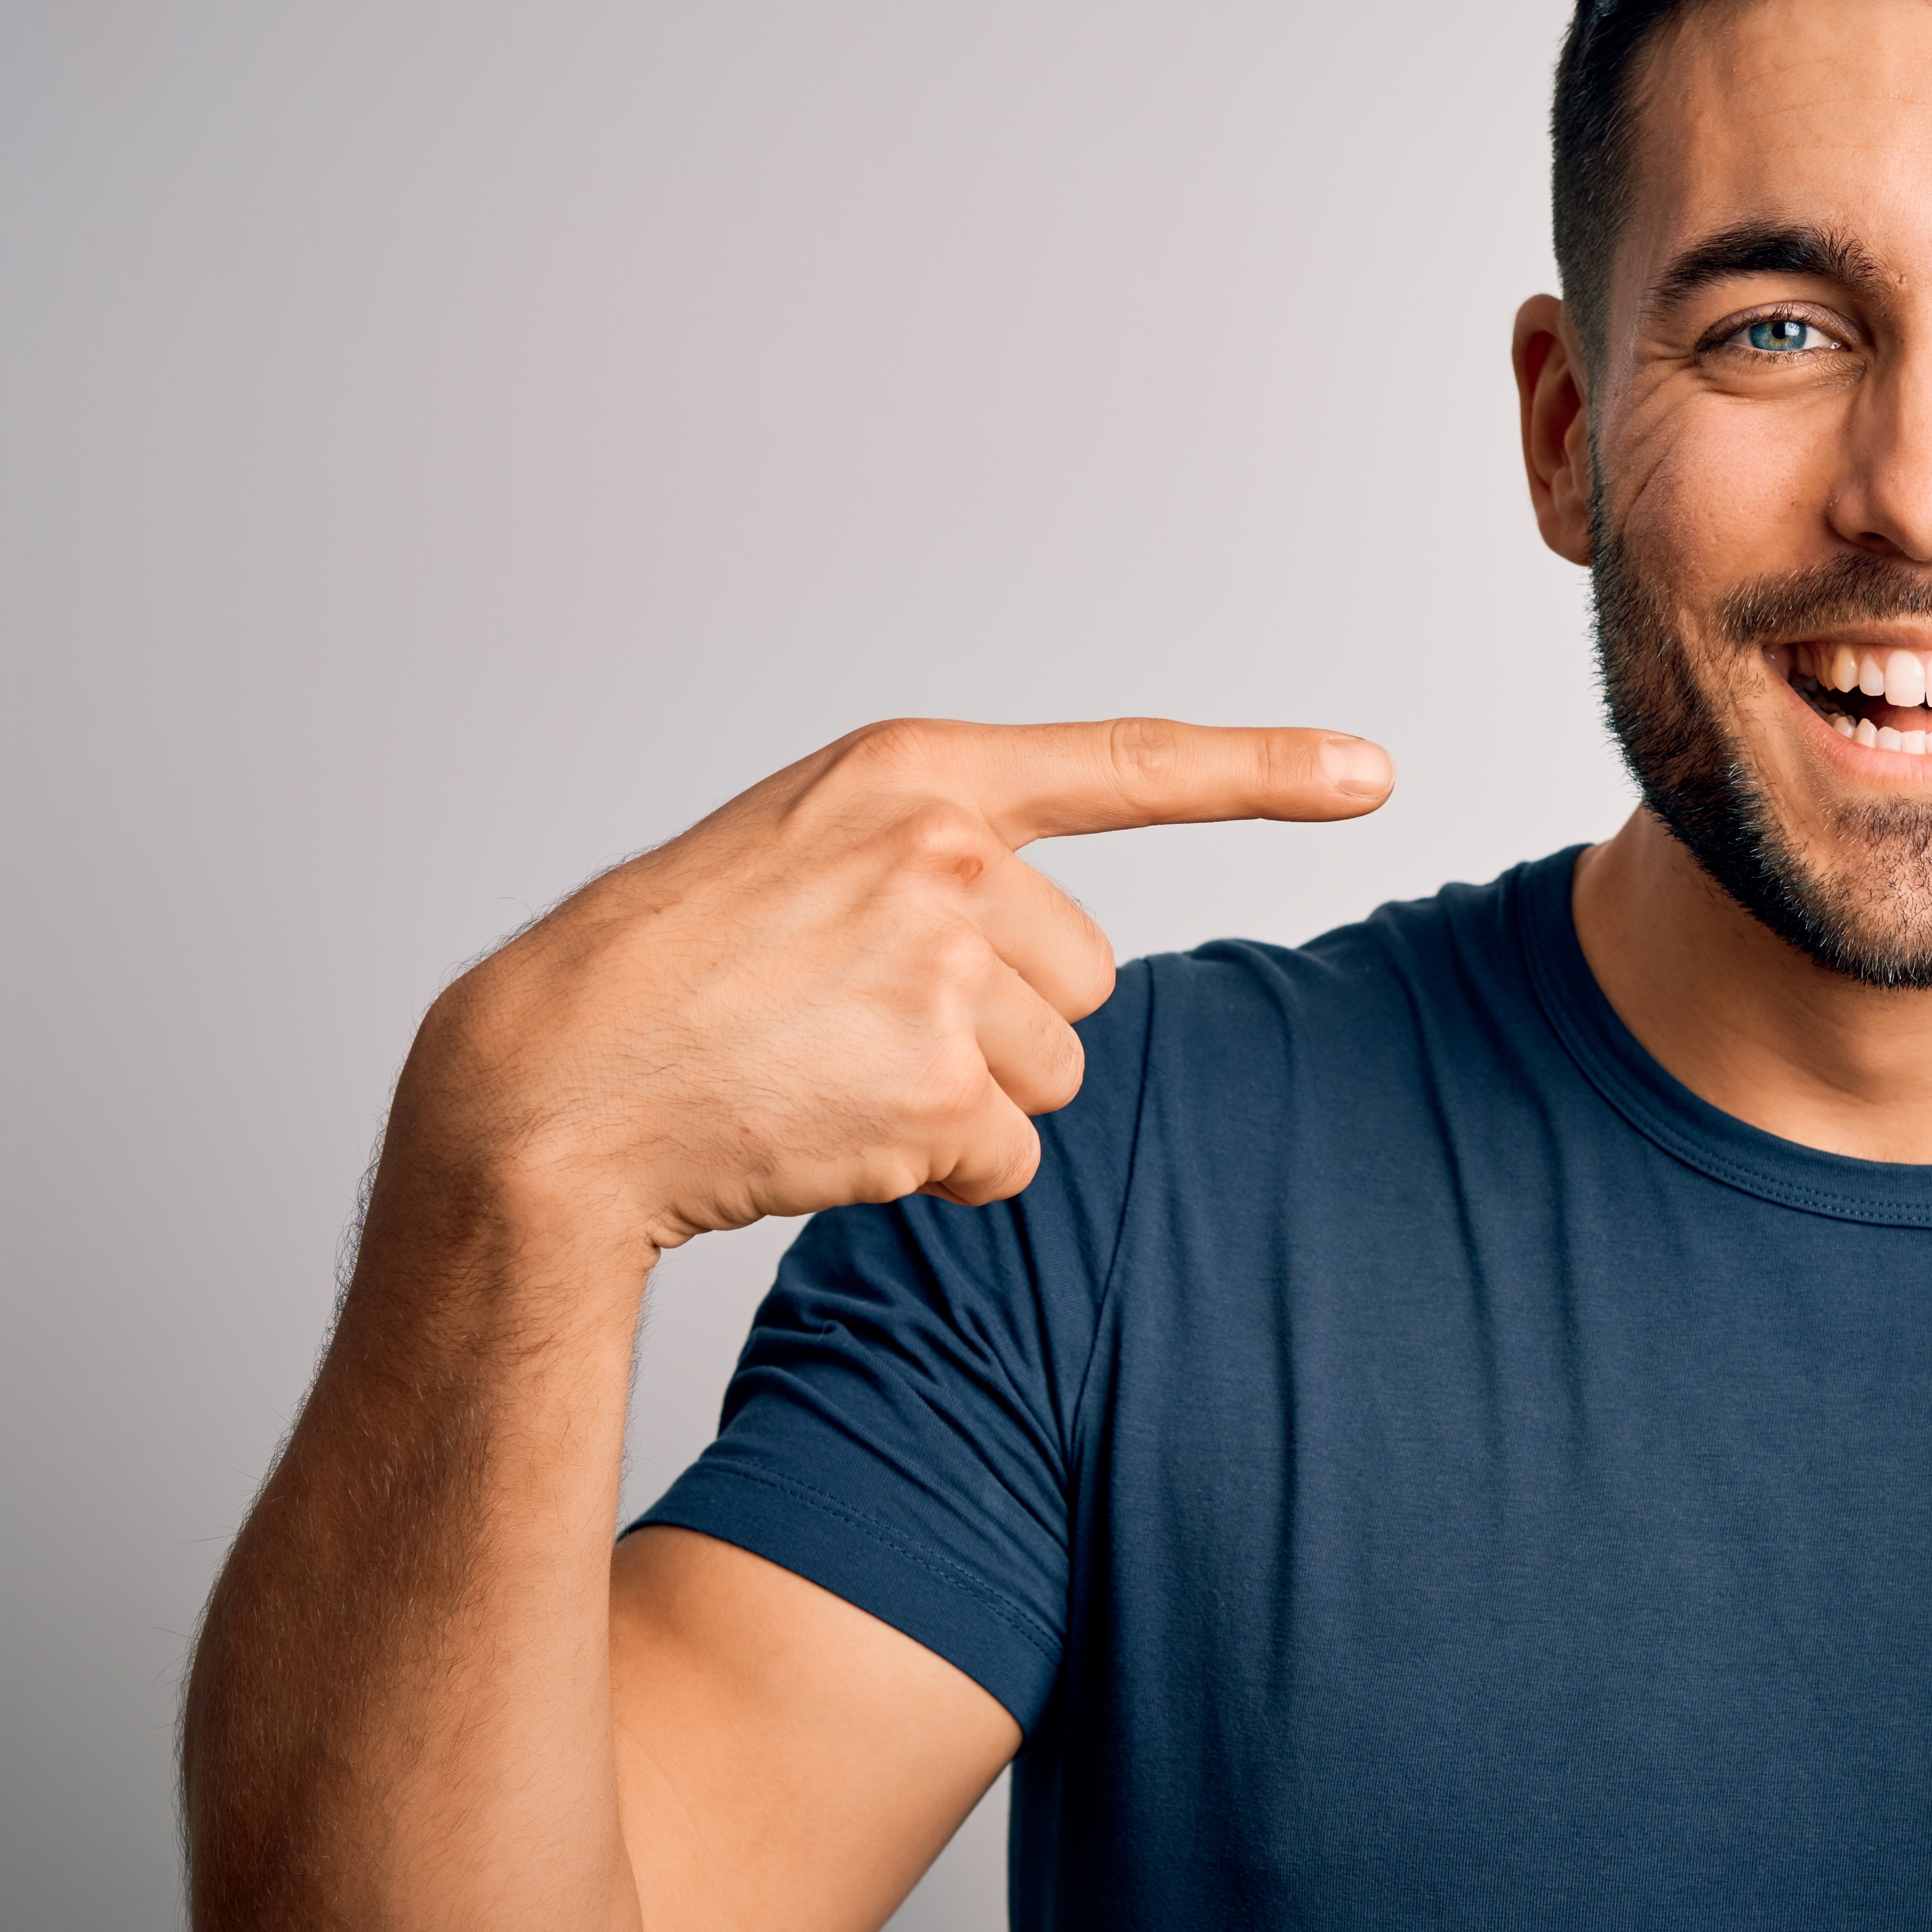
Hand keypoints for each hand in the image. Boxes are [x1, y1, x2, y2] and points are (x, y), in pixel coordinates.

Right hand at [401, 718, 1392, 1248]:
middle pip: (1084, 979)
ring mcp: (943, 972)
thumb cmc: (679, 970)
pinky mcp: (937, 1088)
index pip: (1131, 764)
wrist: (558, 1079)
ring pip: (1052, 1076)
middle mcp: (946, 859)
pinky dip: (937, 1167)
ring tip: (830, 1071)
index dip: (1267, 770)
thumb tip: (1067, 967)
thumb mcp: (811, 855)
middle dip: (996, 1022)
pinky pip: (1007, 1158)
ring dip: (965, 1100)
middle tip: (852, 1021)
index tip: (1373, 773)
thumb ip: (944, 867)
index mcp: (916, 778)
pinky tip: (829, 1128)